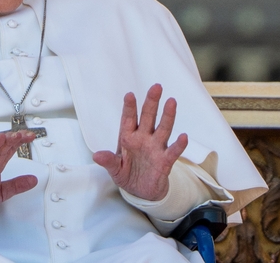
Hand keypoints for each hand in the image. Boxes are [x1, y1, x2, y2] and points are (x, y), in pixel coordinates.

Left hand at [93, 83, 187, 200]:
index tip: (129, 95)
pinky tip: (183, 137)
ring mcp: (155, 148)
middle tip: (156, 87)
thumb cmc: (127, 175)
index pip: (128, 119)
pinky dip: (178, 145)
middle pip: (148, 117)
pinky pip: (173, 151)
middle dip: (151, 102)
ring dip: (167, 116)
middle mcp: (143, 139)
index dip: (129, 107)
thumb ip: (108, 161)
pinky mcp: (165, 161)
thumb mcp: (114, 169)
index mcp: (128, 138)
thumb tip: (96, 156)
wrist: (141, 192)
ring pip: (162, 129)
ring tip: (171, 102)